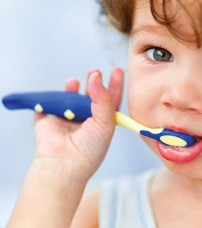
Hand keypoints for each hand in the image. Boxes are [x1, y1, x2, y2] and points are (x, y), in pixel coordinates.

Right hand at [32, 67, 123, 182]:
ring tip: (74, 82)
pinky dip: (51, 98)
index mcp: (102, 122)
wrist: (65, 166)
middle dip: (93, 82)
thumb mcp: (105, 123)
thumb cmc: (90, 150)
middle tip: (94, 71)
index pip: (110, 100)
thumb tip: (96, 76)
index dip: (114, 85)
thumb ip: (103, 98)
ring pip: (70, 97)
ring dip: (72, 87)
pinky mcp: (49, 120)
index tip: (117, 70)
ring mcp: (66, 120)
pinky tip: (58, 93)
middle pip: (90, 95)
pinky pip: (49, 104)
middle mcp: (85, 120)